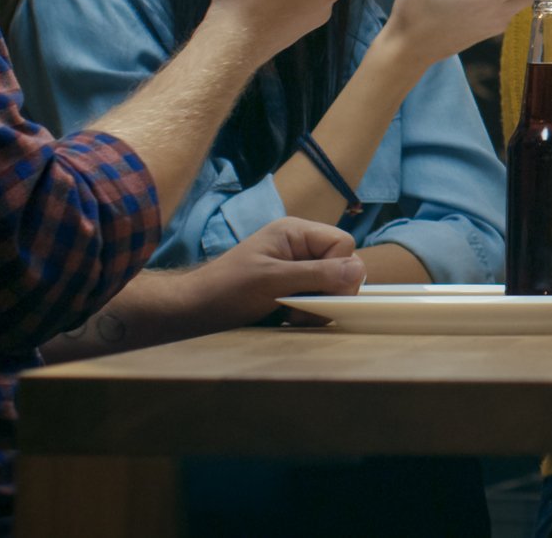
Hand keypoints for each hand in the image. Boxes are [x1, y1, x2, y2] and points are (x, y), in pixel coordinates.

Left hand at [180, 217, 363, 332]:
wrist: (193, 310)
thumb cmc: (227, 290)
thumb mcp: (273, 281)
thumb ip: (317, 274)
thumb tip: (359, 270)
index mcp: (296, 232)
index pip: (343, 244)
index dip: (339, 269)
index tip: (319, 292)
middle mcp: (300, 246)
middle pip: (342, 265)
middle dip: (328, 292)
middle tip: (299, 307)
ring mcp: (296, 267)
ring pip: (332, 285)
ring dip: (317, 306)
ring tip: (289, 315)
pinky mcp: (291, 288)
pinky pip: (318, 298)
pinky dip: (308, 312)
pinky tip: (288, 318)